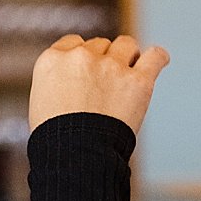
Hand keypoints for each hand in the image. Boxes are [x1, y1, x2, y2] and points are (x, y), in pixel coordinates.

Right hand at [28, 34, 169, 135]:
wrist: (76, 157)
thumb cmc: (56, 138)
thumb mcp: (41, 101)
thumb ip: (56, 81)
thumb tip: (72, 79)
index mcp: (54, 59)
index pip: (74, 43)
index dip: (82, 57)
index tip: (86, 71)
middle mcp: (82, 57)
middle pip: (100, 45)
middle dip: (103, 61)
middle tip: (104, 85)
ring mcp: (111, 67)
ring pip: (126, 45)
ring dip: (128, 56)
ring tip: (128, 74)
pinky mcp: (137, 81)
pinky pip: (154, 56)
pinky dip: (158, 57)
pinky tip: (159, 59)